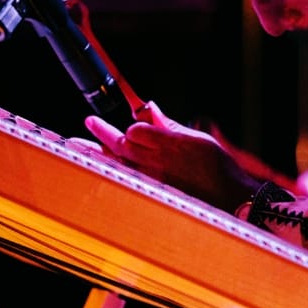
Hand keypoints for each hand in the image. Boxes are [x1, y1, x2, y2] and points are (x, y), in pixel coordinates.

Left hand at [84, 101, 261, 211]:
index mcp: (170, 144)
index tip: (134, 125)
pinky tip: (100, 164)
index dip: (133, 126)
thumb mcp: (197, 139)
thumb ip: (171, 126)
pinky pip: (125, 178)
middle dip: (102, 132)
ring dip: (98, 152)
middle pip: (122, 145)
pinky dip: (111, 169)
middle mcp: (158, 162)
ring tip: (78, 143)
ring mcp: (153, 179)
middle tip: (89, 122)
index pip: (136, 130)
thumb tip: (153, 111)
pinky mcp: (154, 192)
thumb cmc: (217, 167)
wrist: (229, 196)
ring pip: (118, 163)